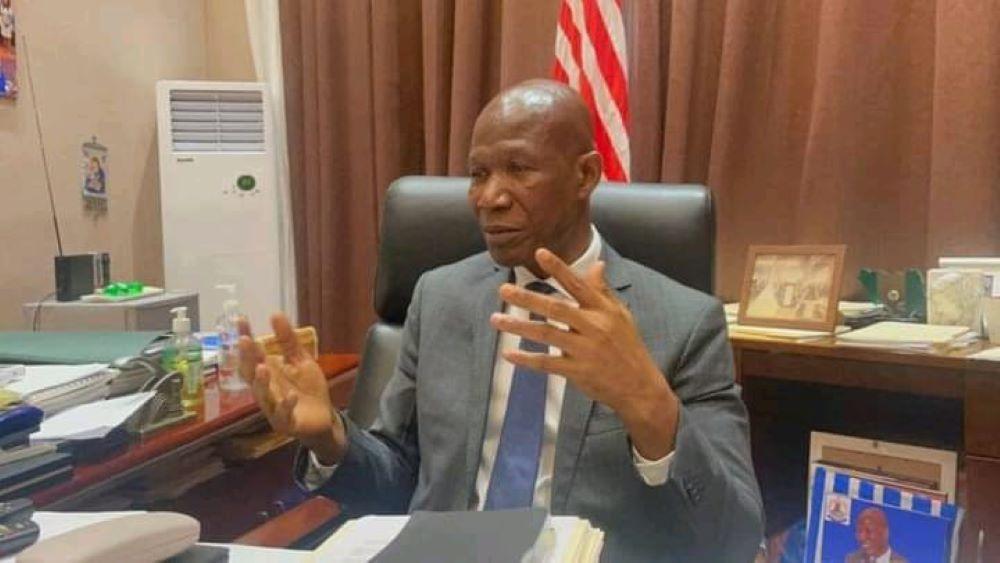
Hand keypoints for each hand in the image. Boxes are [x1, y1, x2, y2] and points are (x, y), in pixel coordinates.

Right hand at [238, 314, 345, 463]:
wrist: (323, 417)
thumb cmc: (307, 388)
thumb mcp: (300, 360)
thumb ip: (288, 340)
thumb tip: (275, 313)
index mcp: (268, 373)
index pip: (253, 353)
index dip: (246, 337)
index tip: (241, 319)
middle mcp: (266, 389)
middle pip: (251, 374)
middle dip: (247, 359)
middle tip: (244, 341)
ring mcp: (274, 408)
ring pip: (263, 396)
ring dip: (261, 383)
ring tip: (262, 367)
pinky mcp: (286, 423)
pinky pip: (283, 415)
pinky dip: (286, 406)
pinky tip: (291, 396)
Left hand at [490, 248, 679, 458]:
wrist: (640, 386)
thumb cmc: (628, 347)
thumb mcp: (621, 315)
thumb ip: (603, 291)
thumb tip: (597, 265)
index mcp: (603, 310)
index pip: (577, 285)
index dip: (559, 268)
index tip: (539, 253)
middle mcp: (594, 327)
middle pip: (556, 308)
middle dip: (528, 298)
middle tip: (503, 290)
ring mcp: (585, 350)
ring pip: (547, 334)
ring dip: (519, 326)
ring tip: (496, 319)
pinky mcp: (578, 371)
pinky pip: (547, 363)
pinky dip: (527, 359)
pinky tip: (509, 353)